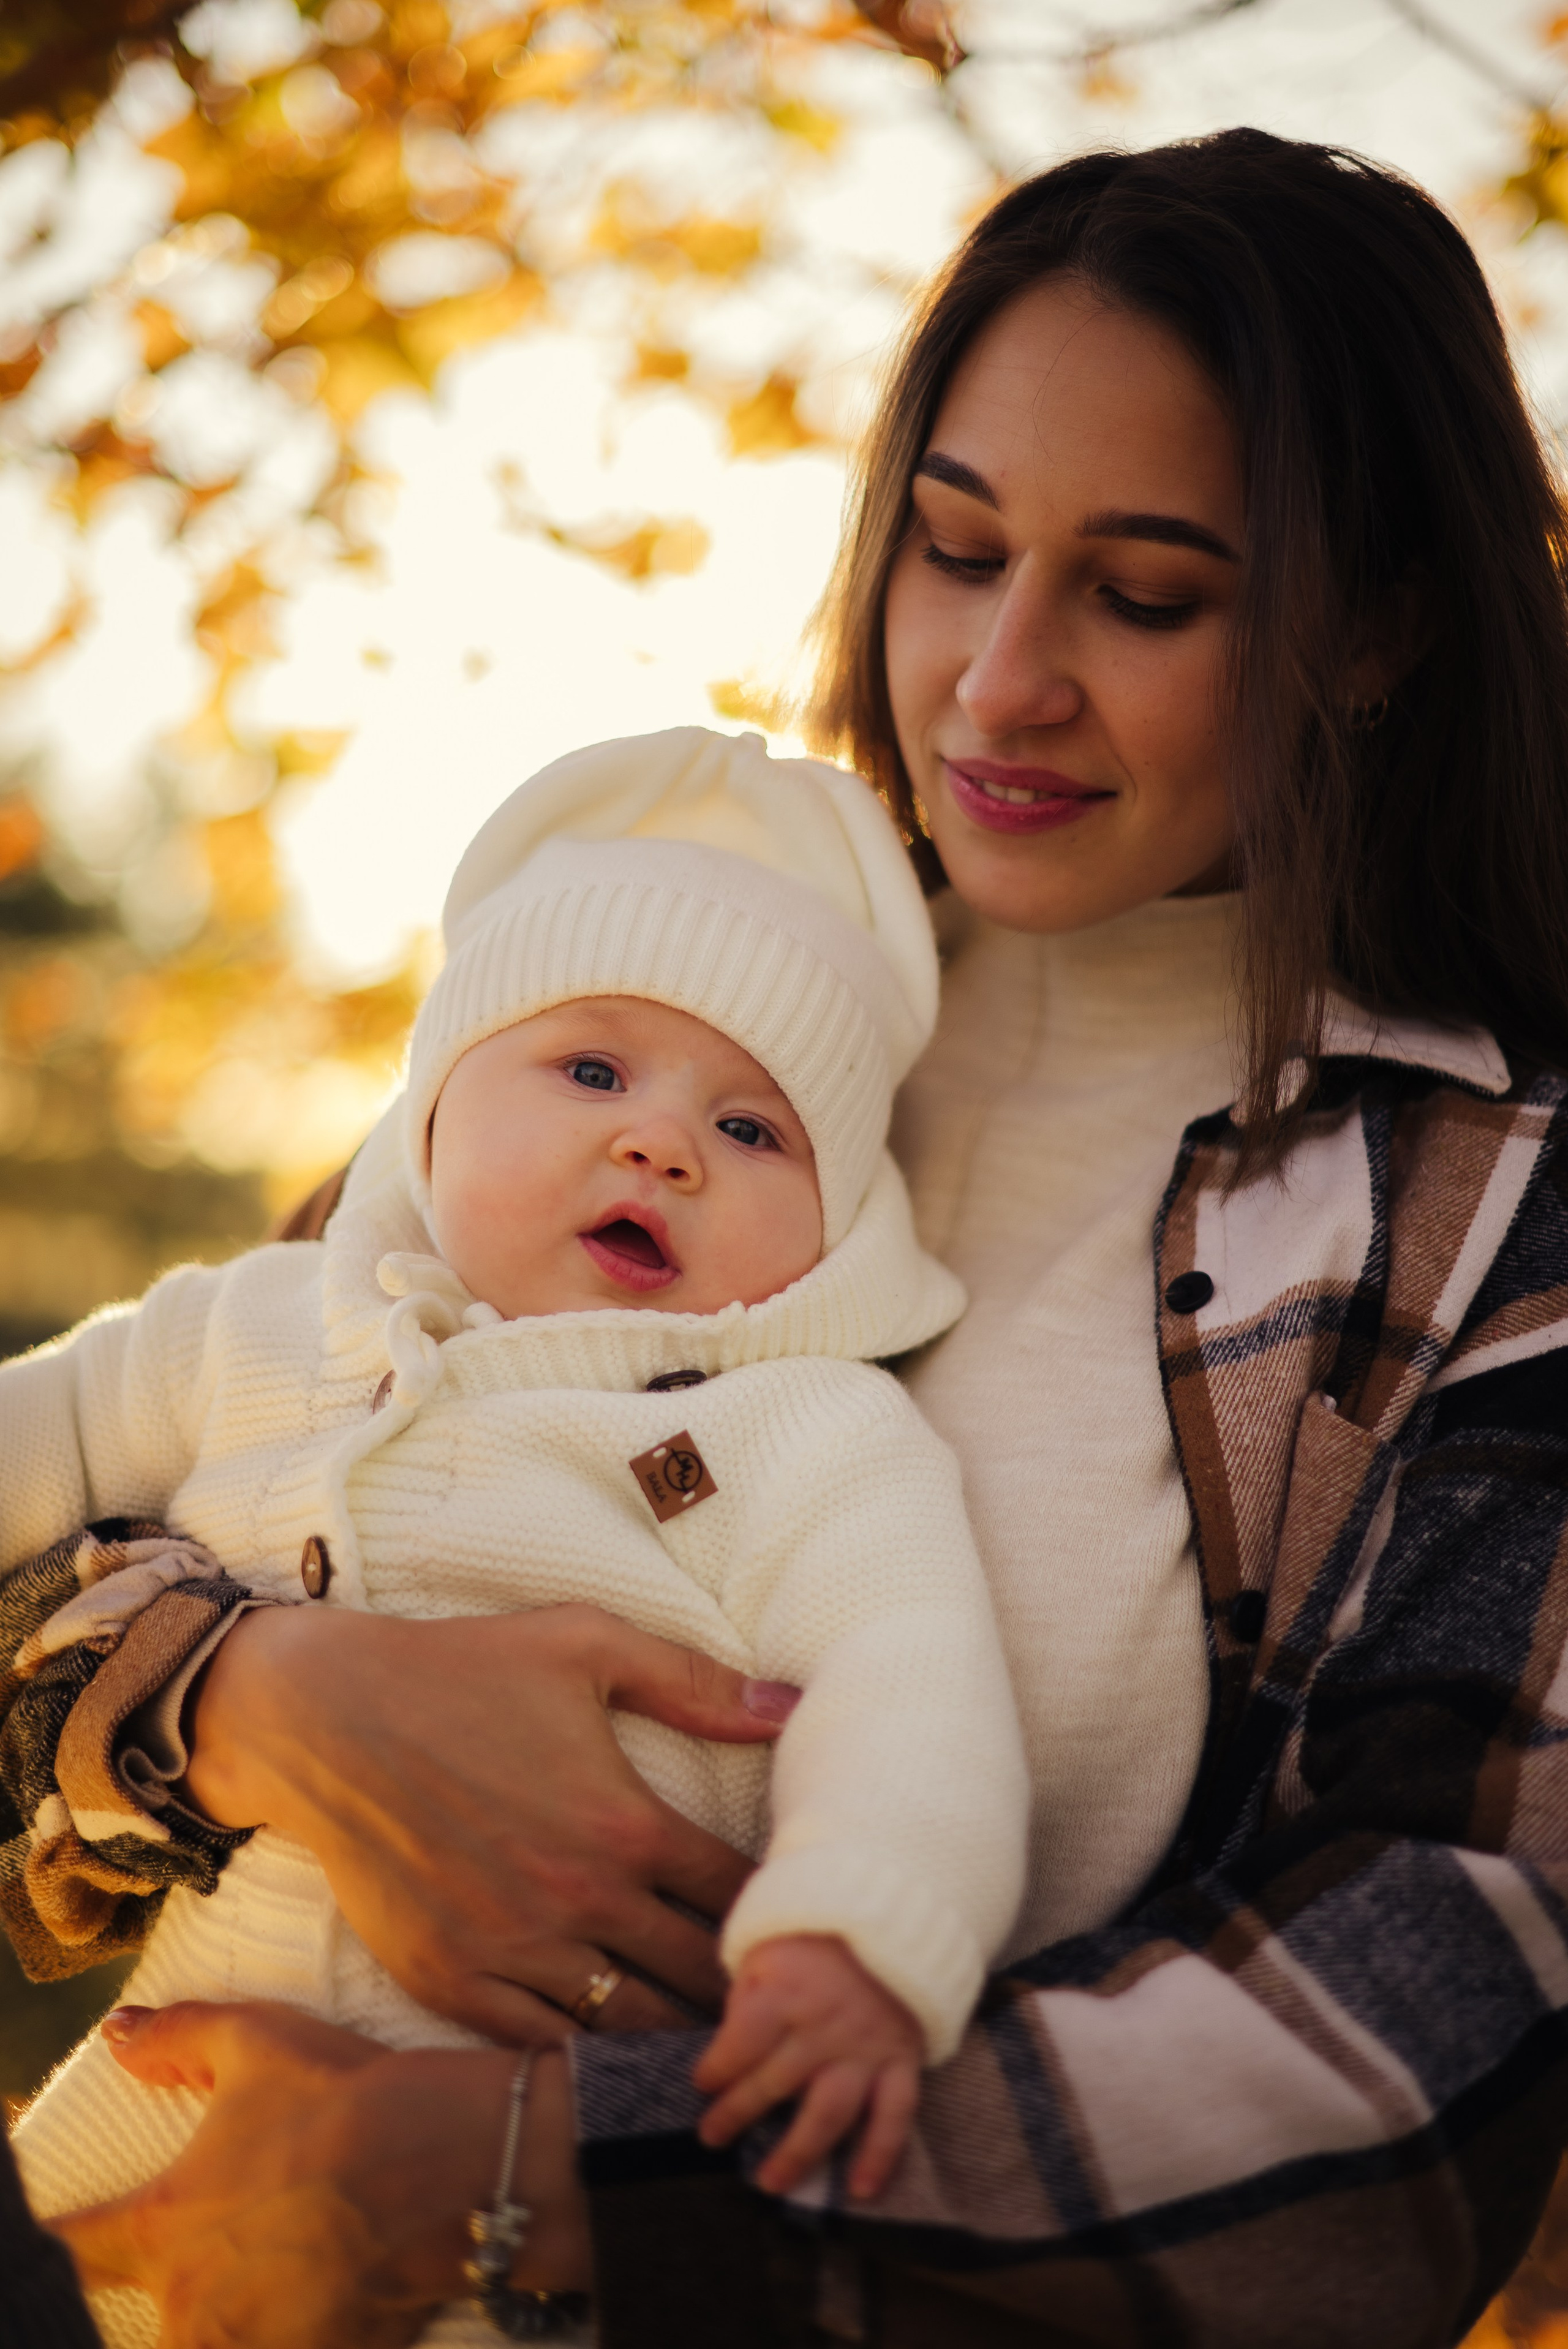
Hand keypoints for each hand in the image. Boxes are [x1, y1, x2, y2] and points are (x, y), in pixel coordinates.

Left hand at [51, 1999, 587, 2348]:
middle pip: (147, 2321)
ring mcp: (253, 2345)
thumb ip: (176, 2038)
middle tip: (215, 2251)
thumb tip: (117, 2036)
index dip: (64, 2240)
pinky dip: (288, 2333)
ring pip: (207, 2346)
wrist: (442, 2163)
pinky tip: (315, 2299)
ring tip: (269, 2275)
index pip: (76, 2248)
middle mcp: (195, 2303)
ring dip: (222, 2321)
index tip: (66, 2233)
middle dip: (170, 2291)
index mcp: (165, 2226)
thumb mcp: (252, 2041)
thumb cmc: (339, 2097)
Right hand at [183, 1601, 796, 2044]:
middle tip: (777, 2002)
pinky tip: (621, 2062)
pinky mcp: (451, 1982)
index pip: (736, 1894)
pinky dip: (588, 2061)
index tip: (797, 1924)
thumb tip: (789, 1705)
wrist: (328, 1719)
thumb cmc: (464, 1670)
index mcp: (623, 1821)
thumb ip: (693, 1681)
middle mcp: (576, 1897)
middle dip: (743, 1989)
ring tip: (718, 2044)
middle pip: (697, 1975)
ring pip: (627, 2027)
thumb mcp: (585, 1644)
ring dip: (678, 2039)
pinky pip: (542, 2049)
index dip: (779, 1912)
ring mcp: (511, 1949)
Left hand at [694, 1935, 922, 2199]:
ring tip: (770, 2183)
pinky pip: (895, 2115)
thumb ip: (747, 1997)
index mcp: (785, 1993)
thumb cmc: (819, 1933)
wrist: (896, 1909)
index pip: (739, 2046)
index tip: (702, 2084)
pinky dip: (881, 2156)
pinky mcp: (901, 2060)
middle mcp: (823, 2028)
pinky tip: (860, 2190)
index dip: (715, 2070)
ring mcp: (865, 2050)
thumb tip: (727, 2047)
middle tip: (712, 2137)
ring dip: (798, 2154)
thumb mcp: (768, 1946)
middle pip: (773, 2084)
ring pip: (829, 2114)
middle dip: (736, 2114)